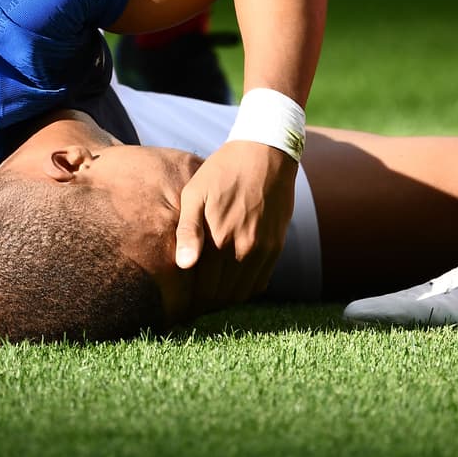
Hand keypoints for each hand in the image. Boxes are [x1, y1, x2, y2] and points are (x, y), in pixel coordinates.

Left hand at [174, 141, 295, 312]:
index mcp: (219, 240)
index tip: (181, 303)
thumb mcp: (195, 194)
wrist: (265, 154)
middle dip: (206, 302)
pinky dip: (246, 288)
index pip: (204, 289)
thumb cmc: (222, 171)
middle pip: (223, 296)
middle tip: (192, 301)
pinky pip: (261, 282)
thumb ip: (188, 231)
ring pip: (243, 293)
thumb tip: (184, 266)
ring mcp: (263, 250)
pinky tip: (232, 280)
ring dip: (226, 298)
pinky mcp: (276, 246)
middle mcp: (243, 250)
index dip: (191, 301)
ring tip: (210, 292)